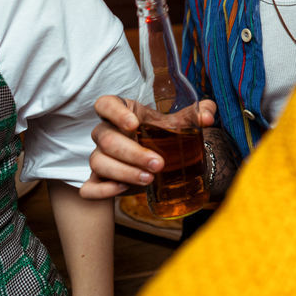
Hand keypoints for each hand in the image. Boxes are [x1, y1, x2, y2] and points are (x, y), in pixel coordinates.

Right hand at [79, 95, 216, 199]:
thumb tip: (207, 116)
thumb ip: (195, 116)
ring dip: (123, 171)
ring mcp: (98, 157)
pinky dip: (103, 190)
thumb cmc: (162, 137)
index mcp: (122, 113)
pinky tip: (122, 190)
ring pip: (98, 162)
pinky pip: (88, 187)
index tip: (134, 124)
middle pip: (106, 139)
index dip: (114, 112)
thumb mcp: (179, 125)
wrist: (155, 166)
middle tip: (158, 163)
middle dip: (132, 153)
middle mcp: (105, 133)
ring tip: (149, 179)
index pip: (105, 104)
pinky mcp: (97, 181)